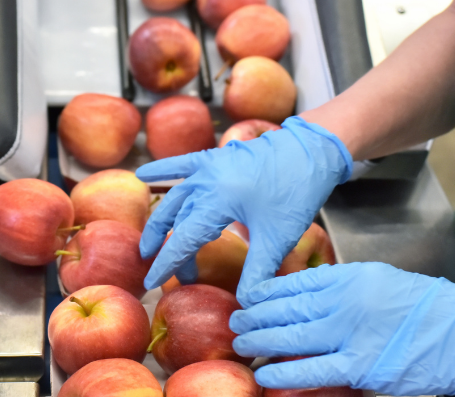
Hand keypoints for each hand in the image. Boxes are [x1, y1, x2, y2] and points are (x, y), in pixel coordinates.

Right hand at [136, 116, 351, 304]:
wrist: (312, 150)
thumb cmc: (296, 193)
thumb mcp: (277, 238)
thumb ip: (257, 272)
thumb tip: (245, 304)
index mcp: (216, 200)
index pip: (182, 239)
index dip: (167, 264)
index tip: (152, 284)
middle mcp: (205, 181)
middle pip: (176, 220)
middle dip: (166, 248)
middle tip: (161, 271)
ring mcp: (209, 166)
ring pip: (175, 196)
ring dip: (162, 220)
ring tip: (152, 243)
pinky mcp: (217, 157)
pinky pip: (182, 163)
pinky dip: (163, 169)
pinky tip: (142, 174)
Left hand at [230, 263, 454, 396]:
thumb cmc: (428, 308)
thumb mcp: (381, 280)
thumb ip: (345, 286)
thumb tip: (309, 293)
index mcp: (349, 277)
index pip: (294, 283)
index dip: (265, 293)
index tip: (248, 298)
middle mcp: (344, 302)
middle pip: (285, 309)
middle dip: (255, 317)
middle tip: (236, 322)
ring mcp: (350, 335)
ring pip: (291, 338)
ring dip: (261, 342)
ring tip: (242, 344)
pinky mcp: (359, 367)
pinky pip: (311, 370)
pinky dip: (284, 373)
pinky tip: (265, 373)